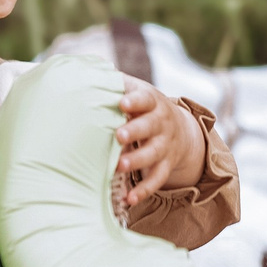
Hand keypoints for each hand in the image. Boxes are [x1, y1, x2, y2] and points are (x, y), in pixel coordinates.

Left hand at [115, 77, 207, 201]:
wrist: (180, 128)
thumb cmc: (145, 107)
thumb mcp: (136, 90)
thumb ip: (115, 82)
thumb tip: (85, 68)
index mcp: (152, 102)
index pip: (144, 98)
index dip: (134, 101)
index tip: (121, 103)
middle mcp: (161, 123)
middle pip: (150, 126)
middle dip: (135, 131)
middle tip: (118, 135)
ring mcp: (165, 145)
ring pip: (154, 153)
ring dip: (137, 160)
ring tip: (120, 166)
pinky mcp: (166, 165)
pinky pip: (157, 179)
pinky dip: (144, 190)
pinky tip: (129, 199)